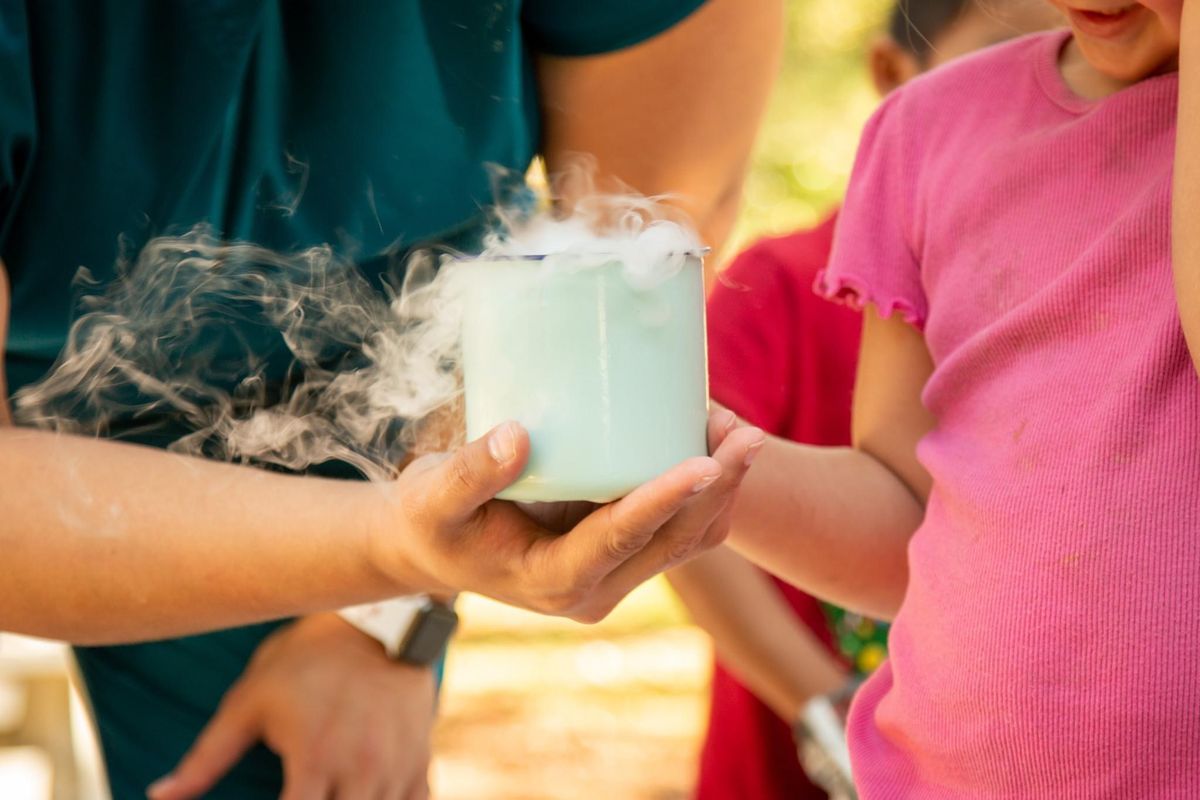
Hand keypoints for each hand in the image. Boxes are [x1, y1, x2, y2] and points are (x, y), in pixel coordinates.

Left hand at [147, 614, 434, 799]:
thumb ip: (206, 756)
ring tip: (329, 790)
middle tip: (302, 794)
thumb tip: (159, 796)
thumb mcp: (250, 701)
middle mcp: (361, 770)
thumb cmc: (305, 660)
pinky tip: (368, 794)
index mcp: (314, 760)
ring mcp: (396, 767)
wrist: (377, 621)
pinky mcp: (420, 759)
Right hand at [371, 409, 763, 622]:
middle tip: (746, 431)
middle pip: (674, 542)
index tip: (702, 463)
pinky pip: (681, 529)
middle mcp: (596, 587)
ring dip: (722, 488)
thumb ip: (469, 471)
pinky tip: (708, 438)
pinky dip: (703, 488)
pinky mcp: (624, 552)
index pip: (619, 540)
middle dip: (717, 488)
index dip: (662, 502)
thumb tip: (517, 435)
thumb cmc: (431, 521)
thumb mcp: (432, 499)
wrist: (434, 548)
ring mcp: (616, 573)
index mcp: (554, 581)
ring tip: (737, 427)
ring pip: (690, 539)